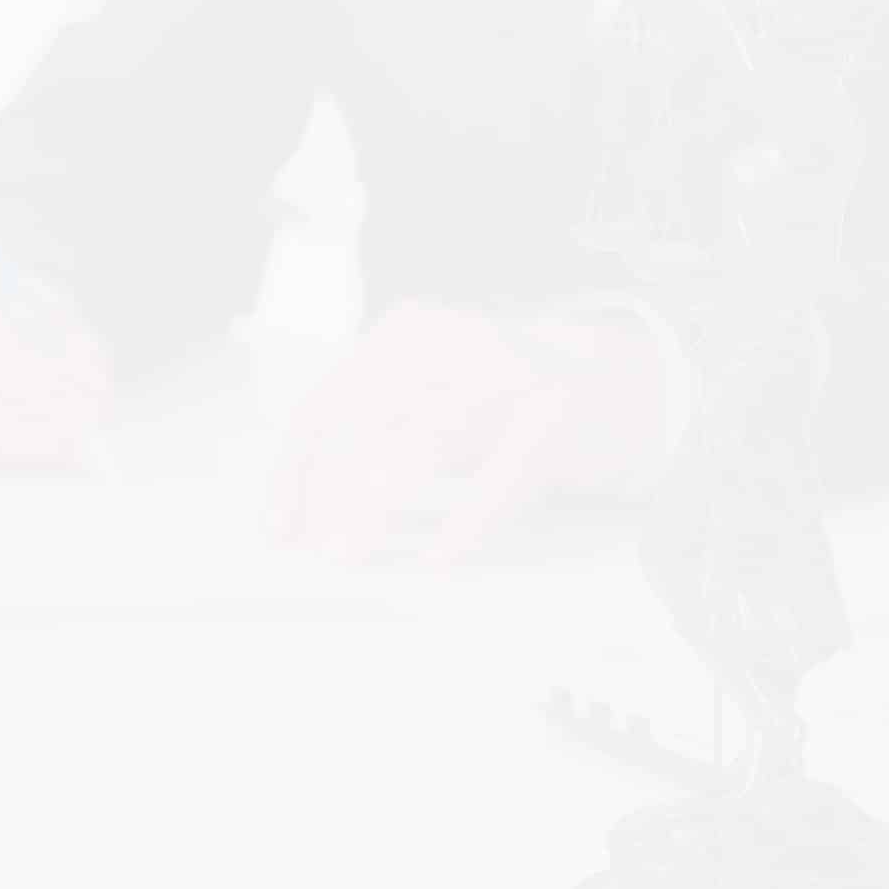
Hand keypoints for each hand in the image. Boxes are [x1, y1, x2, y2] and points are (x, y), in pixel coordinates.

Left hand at [276, 303, 667, 563]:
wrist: (609, 383)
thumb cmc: (498, 399)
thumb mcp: (426, 392)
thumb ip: (370, 426)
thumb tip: (303, 498)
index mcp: (409, 332)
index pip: (328, 403)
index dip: (294, 470)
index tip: (279, 525)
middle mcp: (455, 344)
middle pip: (365, 421)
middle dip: (329, 492)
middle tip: (315, 547)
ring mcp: (509, 378)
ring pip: (423, 442)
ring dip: (375, 504)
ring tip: (350, 550)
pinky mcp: (555, 420)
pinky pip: (498, 480)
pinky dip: (464, 523)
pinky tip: (437, 555)